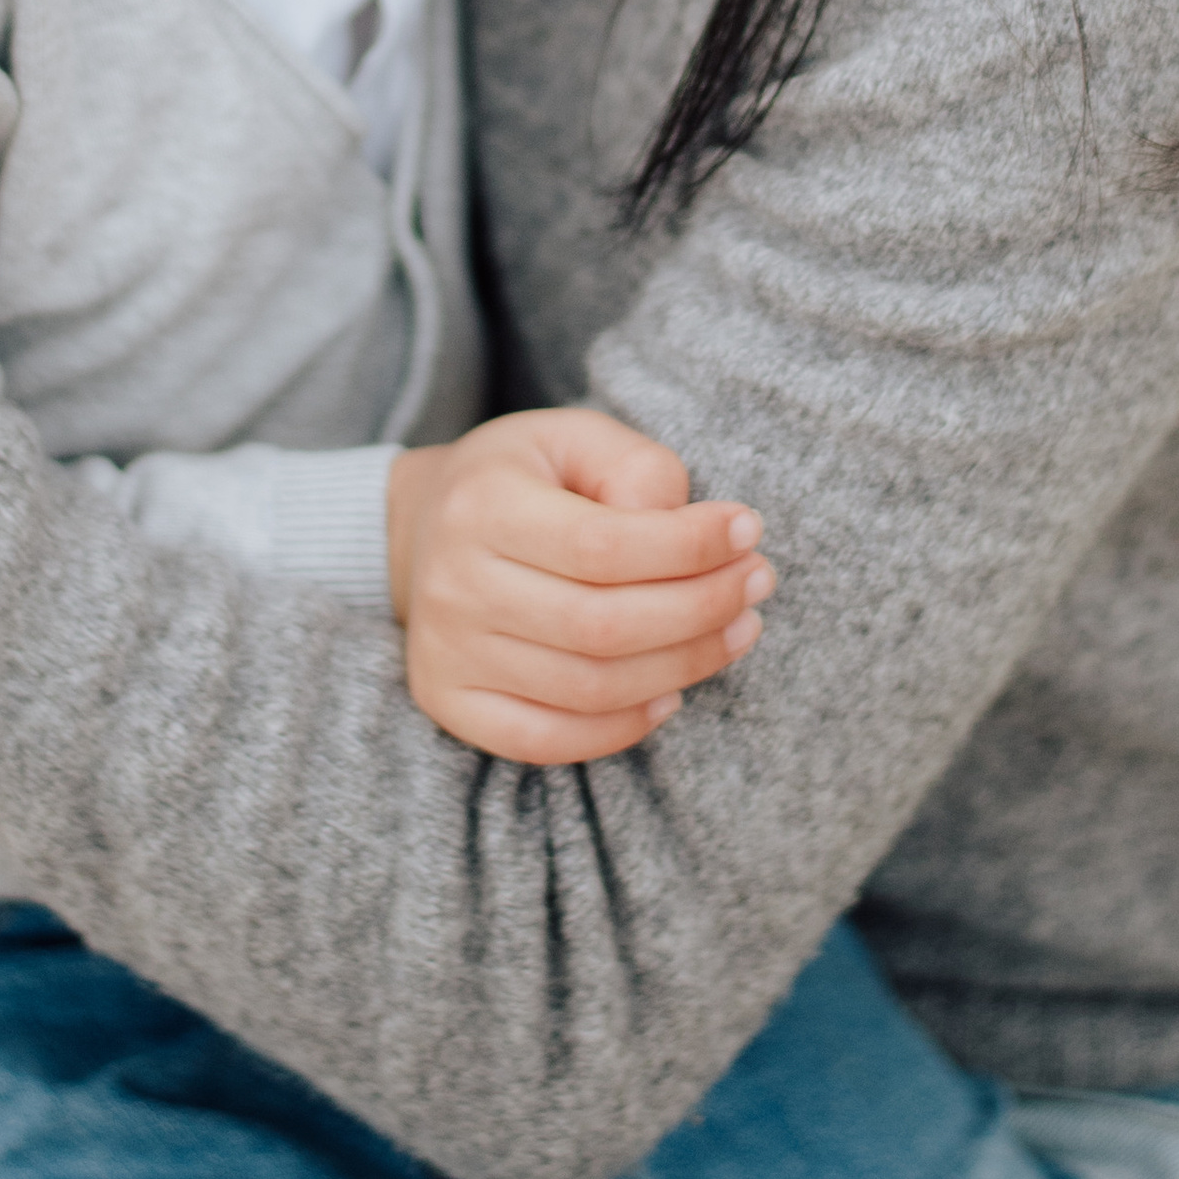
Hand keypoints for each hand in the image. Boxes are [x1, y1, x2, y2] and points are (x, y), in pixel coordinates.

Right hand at [385, 409, 773, 767]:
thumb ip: (635, 468)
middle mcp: (454, 584)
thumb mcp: (575, 438)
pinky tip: (671, 694)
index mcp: (483, 504)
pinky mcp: (449, 701)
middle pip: (602, 626)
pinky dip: (620, 729)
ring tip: (737, 630)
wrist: (422, 525)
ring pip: (587, 688)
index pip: (604, 546)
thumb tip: (687, 533)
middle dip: (701, 609)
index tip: (748, 530)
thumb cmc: (523, 478)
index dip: (689, 548)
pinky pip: (546, 740)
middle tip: (756, 584)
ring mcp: (446, 652)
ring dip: (682, 667)